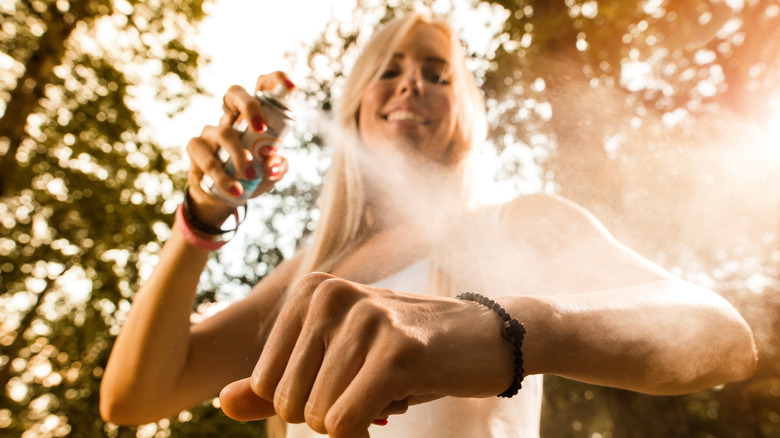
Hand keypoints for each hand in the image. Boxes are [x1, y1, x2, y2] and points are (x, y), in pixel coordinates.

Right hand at [185, 71, 293, 224]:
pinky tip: (235, 190)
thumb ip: (277, 168)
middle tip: (261, 129)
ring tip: (252, 176)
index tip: (292, 87)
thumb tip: (274, 163)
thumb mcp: (270, 174)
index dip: (276, 80)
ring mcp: (211, 130)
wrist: (222, 197)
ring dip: (240, 155)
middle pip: (234, 93)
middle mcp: (231, 117)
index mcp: (253, 116)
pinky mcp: (196, 148)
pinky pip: (208, 158)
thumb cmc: (251, 177)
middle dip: (250, 106)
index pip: (262, 86)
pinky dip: (223, 176)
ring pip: (223, 132)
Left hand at [220, 273, 514, 436]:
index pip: (268, 385)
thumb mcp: (337, 362)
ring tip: (393, 385)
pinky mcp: (396, 350)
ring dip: (356, 421)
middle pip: (290, 403)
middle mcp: (331, 295)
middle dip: (331, 414)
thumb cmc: (406, 352)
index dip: (308, 403)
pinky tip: (399, 402)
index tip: (350, 381)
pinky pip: (347, 424)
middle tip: (373, 387)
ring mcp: (365, 318)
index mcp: (311, 293)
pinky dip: (363, 434)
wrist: (485, 338)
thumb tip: (222, 402)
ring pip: (320, 417)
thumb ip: (277, 383)